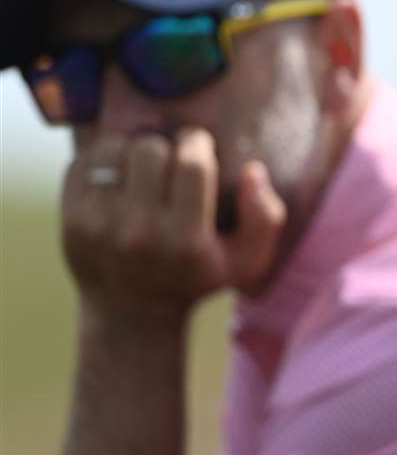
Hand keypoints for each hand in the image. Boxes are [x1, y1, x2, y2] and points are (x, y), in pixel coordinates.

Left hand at [62, 127, 286, 327]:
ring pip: (114, 150)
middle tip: (170, 155)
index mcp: (186, 241)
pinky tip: (119, 172)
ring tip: (143, 162)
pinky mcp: (71, 220)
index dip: (197, 142)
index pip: (192, 165)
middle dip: (165, 143)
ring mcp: (99, 227)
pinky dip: (103, 157)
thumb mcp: (247, 260)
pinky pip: (84, 163)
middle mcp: (140, 234)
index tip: (198, 145)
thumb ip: (266, 217)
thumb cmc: (196, 277)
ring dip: (132, 146)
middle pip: (151, 150)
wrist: (131, 313)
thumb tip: (252, 170)